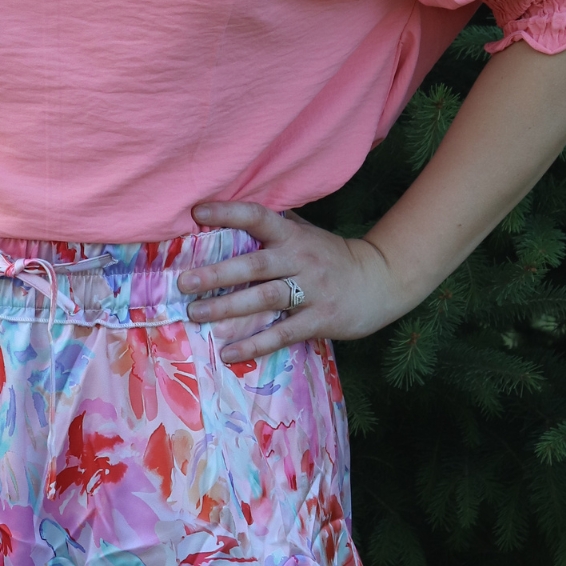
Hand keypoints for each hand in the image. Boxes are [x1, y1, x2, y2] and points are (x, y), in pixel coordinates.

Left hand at [178, 201, 406, 363]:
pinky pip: (283, 333)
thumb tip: (231, 214)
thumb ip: (275, 225)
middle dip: (217, 274)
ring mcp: (312, 290)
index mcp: (293, 235)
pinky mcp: (320, 320)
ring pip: (265, 298)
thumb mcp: (307, 233)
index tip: (196, 214)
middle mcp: (300, 259)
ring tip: (196, 314)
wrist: (382, 280)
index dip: (228, 213)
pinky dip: (255, 344)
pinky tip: (228, 353)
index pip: (257, 217)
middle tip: (183, 282)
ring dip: (228, 308)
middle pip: (254, 265)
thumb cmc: (332, 256)